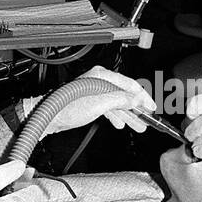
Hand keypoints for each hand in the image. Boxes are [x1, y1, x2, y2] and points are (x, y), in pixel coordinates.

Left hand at [40, 66, 155, 133]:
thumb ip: (120, 100)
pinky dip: (116, 116)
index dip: (142, 97)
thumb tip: (136, 100)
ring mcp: (95, 91)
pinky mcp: (90, 101)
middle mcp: (99, 81)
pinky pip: (109, 107)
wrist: (51, 116)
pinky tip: (121, 124)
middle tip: (148, 119)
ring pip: (118, 103)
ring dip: (128, 115)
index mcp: (102, 76)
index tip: (151, 107)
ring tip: (139, 126)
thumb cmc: (68, 107)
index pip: (129, 84)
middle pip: (125, 94)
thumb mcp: (99, 104)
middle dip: (137, 108)